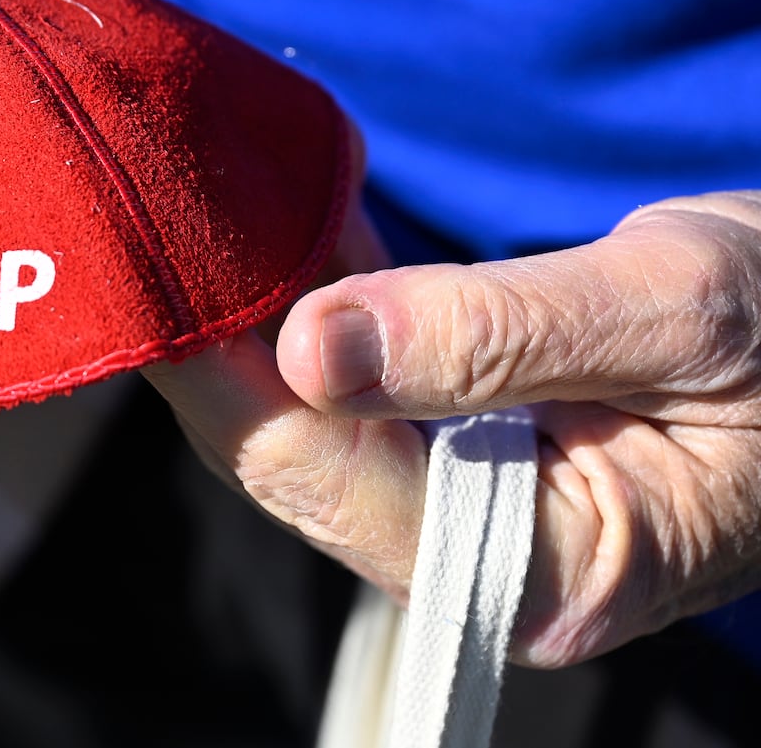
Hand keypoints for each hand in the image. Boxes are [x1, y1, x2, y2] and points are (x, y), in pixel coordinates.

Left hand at [146, 189, 760, 667]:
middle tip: (140, 247)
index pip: (339, 483)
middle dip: (218, 364)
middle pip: (305, 469)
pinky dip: (302, 327)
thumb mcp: (677, 307)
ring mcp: (474, 513)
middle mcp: (492, 565)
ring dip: (247, 341)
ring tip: (176, 246)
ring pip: (313, 435)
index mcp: (553, 571)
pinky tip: (262, 258)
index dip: (232, 387)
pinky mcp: (467, 459)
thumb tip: (310, 344)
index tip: (153, 291)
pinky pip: (352, 401)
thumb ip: (497, 330)